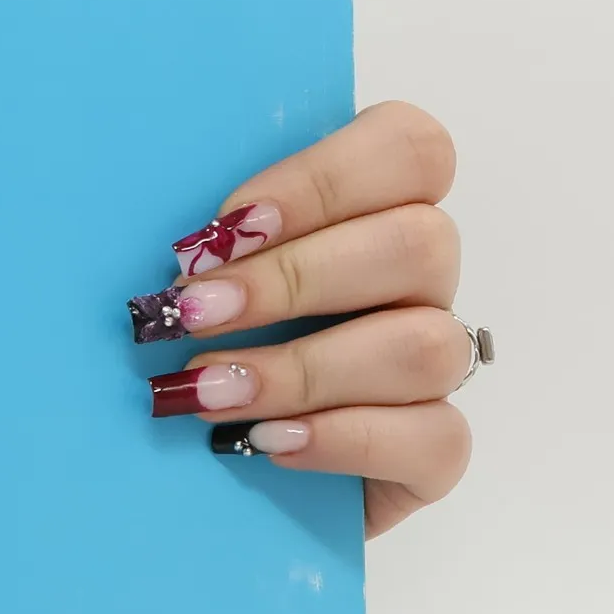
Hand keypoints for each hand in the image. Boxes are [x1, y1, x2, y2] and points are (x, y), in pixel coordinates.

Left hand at [133, 100, 470, 537]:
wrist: (198, 464)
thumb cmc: (194, 338)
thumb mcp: (194, 272)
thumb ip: (206, 239)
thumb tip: (177, 243)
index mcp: (377, 207)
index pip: (409, 150)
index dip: (325, 179)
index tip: (227, 226)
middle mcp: (419, 280)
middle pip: (419, 245)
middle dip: (295, 278)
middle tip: (196, 312)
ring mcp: (436, 363)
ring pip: (428, 347)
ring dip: (305, 369)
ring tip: (212, 390)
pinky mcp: (432, 449)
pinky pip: (436, 439)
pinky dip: (346, 439)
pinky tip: (268, 442)